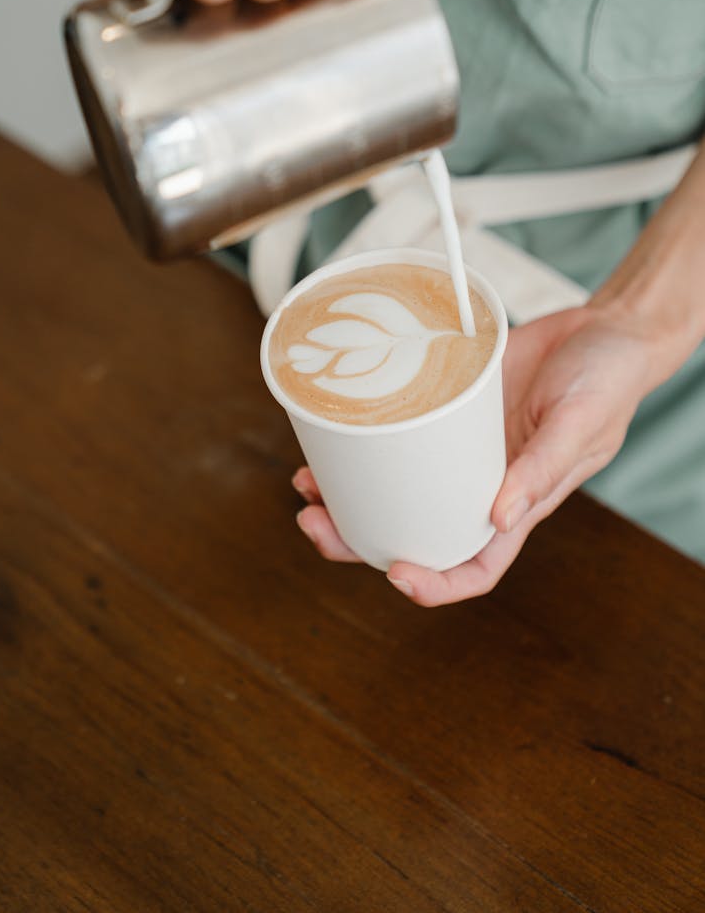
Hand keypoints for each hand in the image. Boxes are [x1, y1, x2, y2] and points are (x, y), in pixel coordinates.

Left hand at [294, 303, 662, 605]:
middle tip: (312, 524)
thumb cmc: (608, 381)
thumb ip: (542, 470)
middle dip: (358, 542)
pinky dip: (361, 445)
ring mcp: (456, 449)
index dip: (434, 583)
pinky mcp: (443, 409)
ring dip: (345, 499)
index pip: (473, 565)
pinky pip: (396, 435)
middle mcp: (478, 484)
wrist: (603, 328)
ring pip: (392, 489)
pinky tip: (330, 440)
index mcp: (518, 505)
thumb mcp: (581, 423)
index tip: (396, 574)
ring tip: (305, 487)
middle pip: (412, 532)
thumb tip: (498, 519)